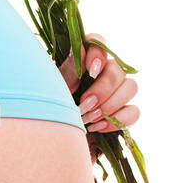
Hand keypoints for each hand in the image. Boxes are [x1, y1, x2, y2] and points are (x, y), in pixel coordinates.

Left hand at [59, 29, 139, 159]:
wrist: (52, 140)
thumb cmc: (49, 110)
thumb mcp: (55, 91)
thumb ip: (69, 70)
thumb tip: (80, 47)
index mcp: (82, 62)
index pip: (98, 42)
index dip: (98, 53)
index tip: (90, 71)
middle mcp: (102, 74)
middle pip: (118, 70)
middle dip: (103, 89)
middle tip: (85, 105)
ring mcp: (115, 93)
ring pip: (131, 88)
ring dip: (111, 104)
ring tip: (89, 119)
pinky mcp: (122, 114)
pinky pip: (134, 112)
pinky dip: (118, 120)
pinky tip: (99, 127)